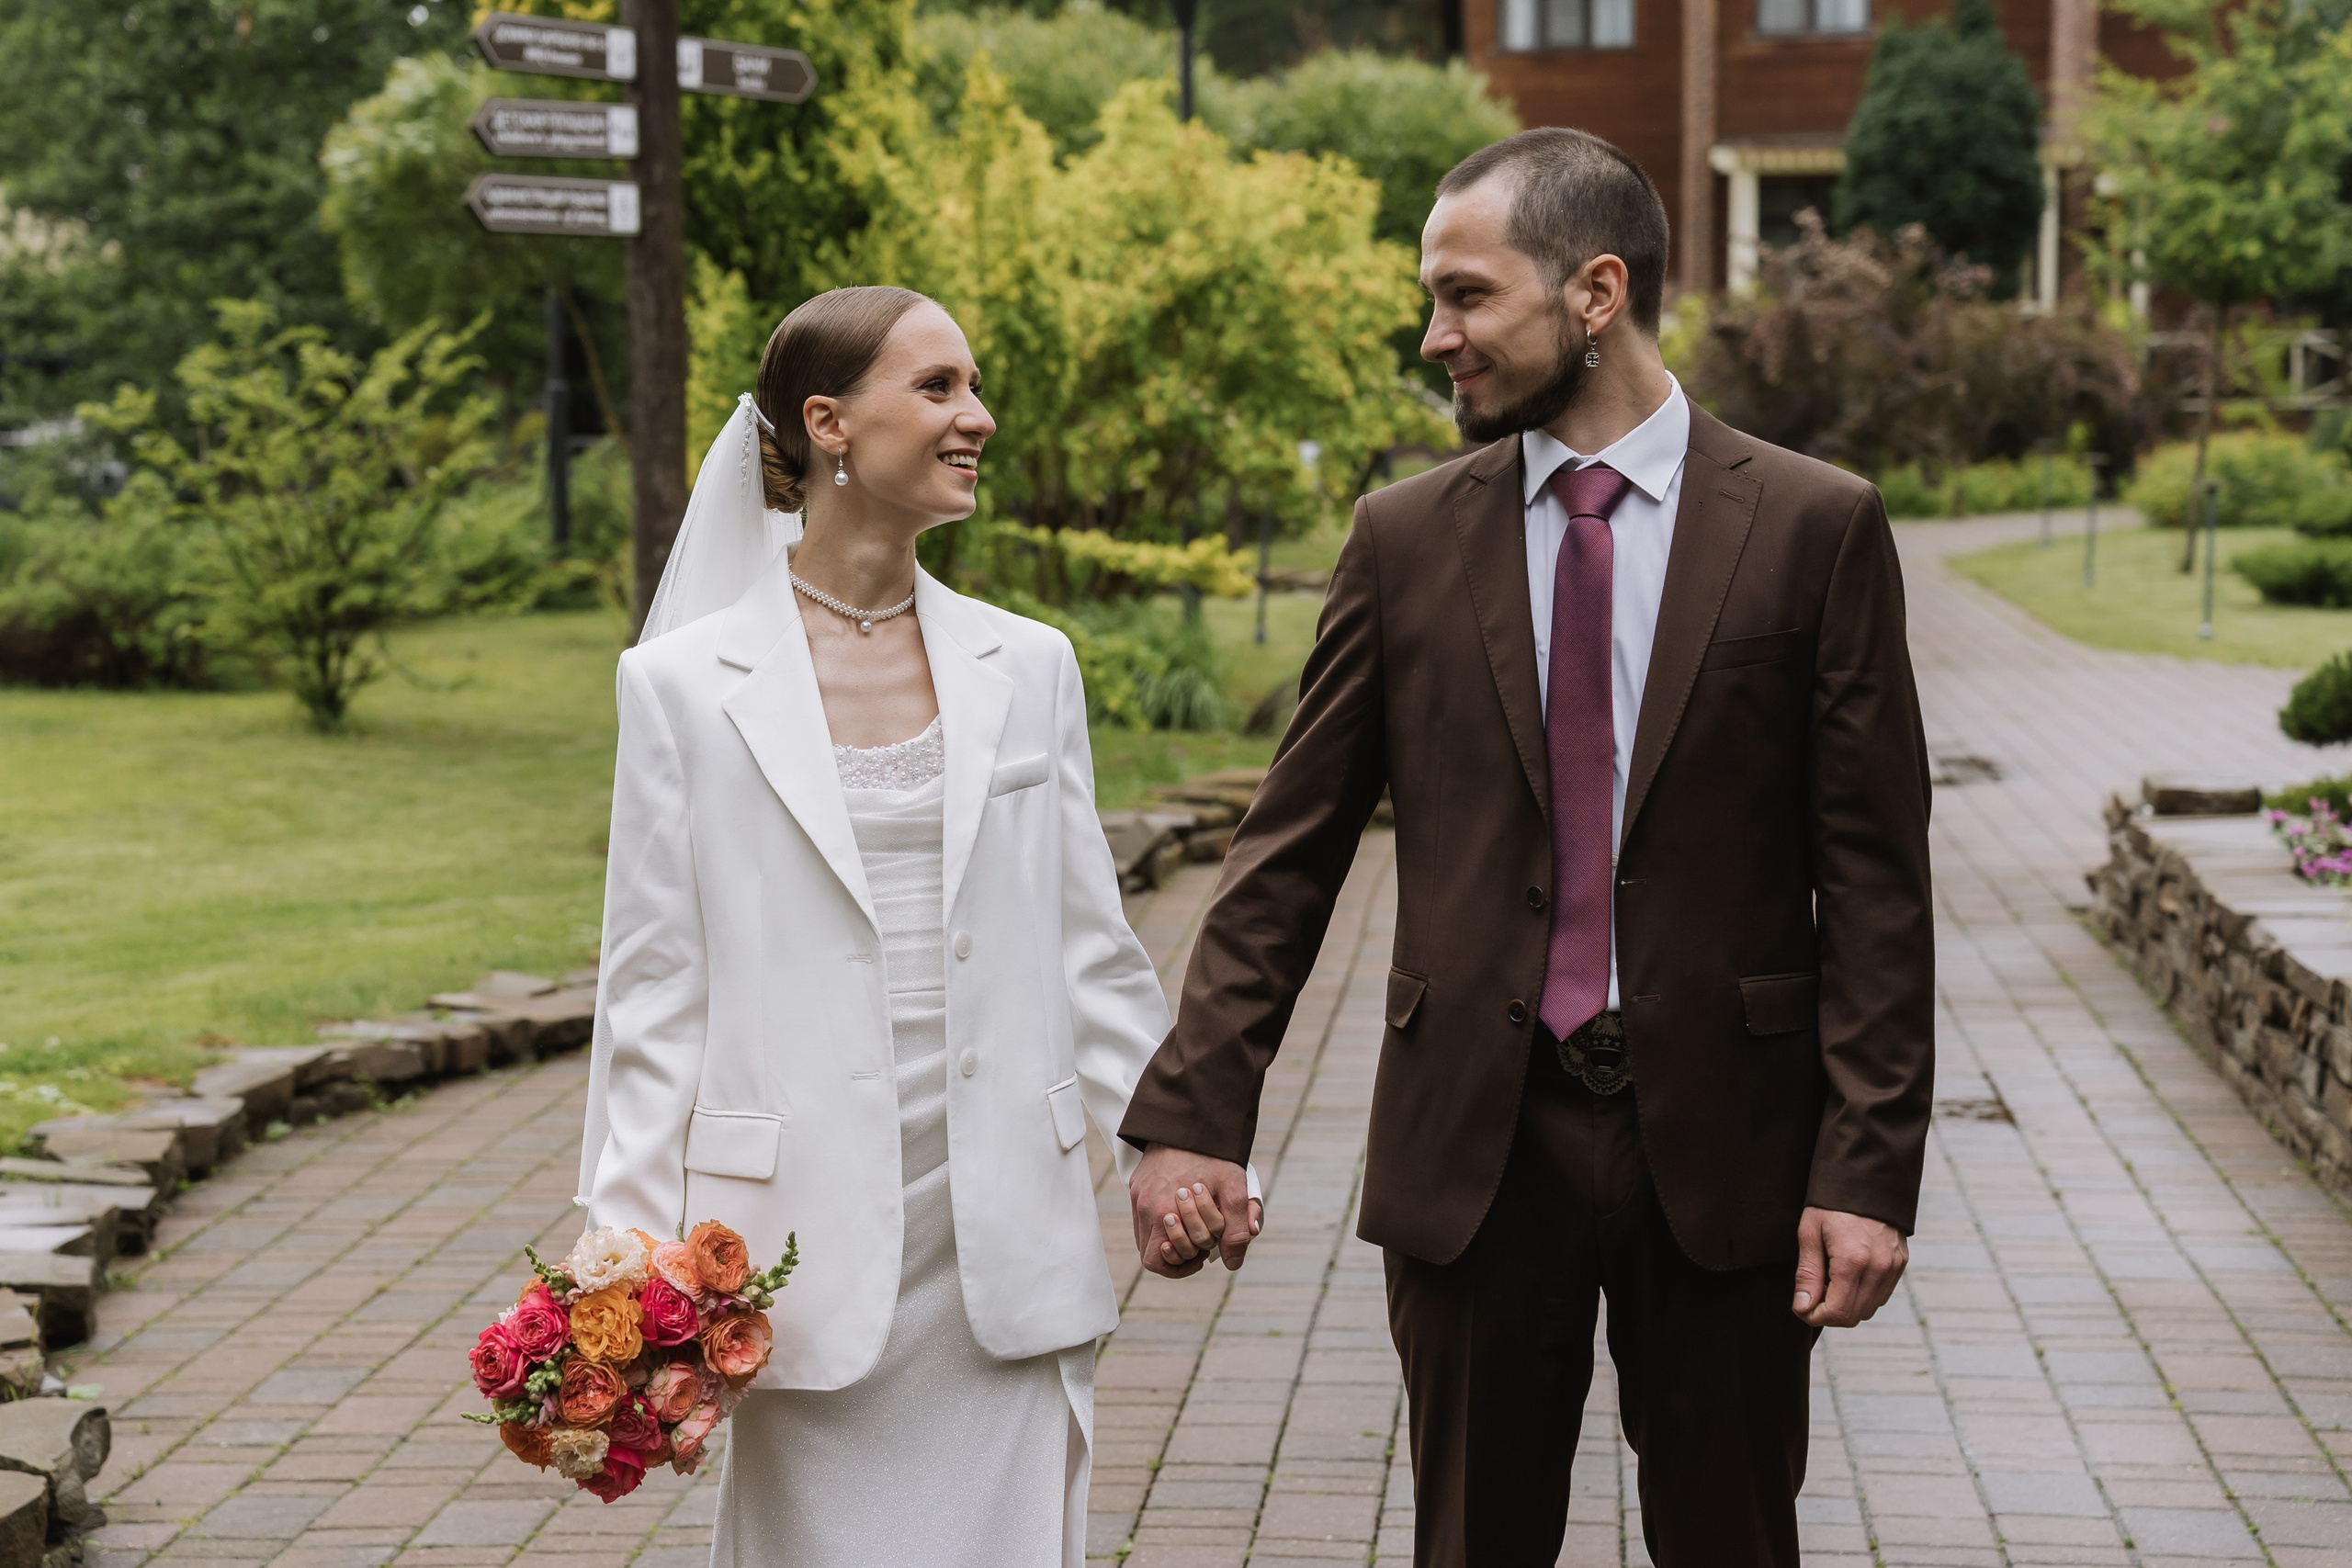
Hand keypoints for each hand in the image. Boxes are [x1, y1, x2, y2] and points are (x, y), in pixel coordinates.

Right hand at [1130, 1144, 1260, 1277]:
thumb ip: (1235, 1231)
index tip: (1202, 1255)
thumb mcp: (1233, 1191)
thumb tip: (1232, 1263)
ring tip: (1194, 1223)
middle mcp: (1143, 1206)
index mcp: (1161, 1212)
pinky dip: (1161, 1219)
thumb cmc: (1214, 1154)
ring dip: (1170, 1236)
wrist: (1192, 1117)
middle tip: (1201, 1238)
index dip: (1181, 1266)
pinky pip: (1142, 1214)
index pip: (1157, 1261)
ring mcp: (1137, 1194)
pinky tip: (1183, 1207)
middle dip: (1179, 1251)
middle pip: (1151, 1251)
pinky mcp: (1137, 1183)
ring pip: (1145, 1234)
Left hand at [1792, 1206, 1907, 1327]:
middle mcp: (1878, 1268)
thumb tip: (1803, 1307)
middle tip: (1811, 1297)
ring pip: (1869, 1309)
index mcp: (1853, 1261)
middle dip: (1829, 1315)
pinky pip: (1881, 1295)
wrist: (1866, 1179)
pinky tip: (1847, 1278)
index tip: (1801, 1307)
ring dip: (1847, 1307)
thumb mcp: (1810, 1233)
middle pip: (1853, 1316)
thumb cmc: (1831, 1205)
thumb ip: (1807, 1274)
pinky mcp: (1900, 1263)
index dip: (1815, 1317)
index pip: (1837, 1312)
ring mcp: (1893, 1267)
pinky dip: (1863, 1296)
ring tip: (1828, 1284)